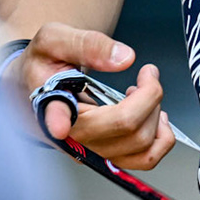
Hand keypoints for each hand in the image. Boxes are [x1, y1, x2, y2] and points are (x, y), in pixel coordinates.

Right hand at [6, 23, 176, 169]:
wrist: (38, 84)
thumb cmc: (45, 64)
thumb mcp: (55, 39)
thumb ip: (88, 44)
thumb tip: (125, 58)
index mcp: (49, 105)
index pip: (55, 116)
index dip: (59, 121)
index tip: (60, 126)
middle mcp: (70, 136)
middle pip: (123, 125)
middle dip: (149, 94)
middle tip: (146, 74)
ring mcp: (90, 150)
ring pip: (140, 144)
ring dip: (156, 113)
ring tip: (145, 93)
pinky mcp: (106, 156)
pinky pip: (145, 159)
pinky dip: (161, 137)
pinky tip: (152, 115)